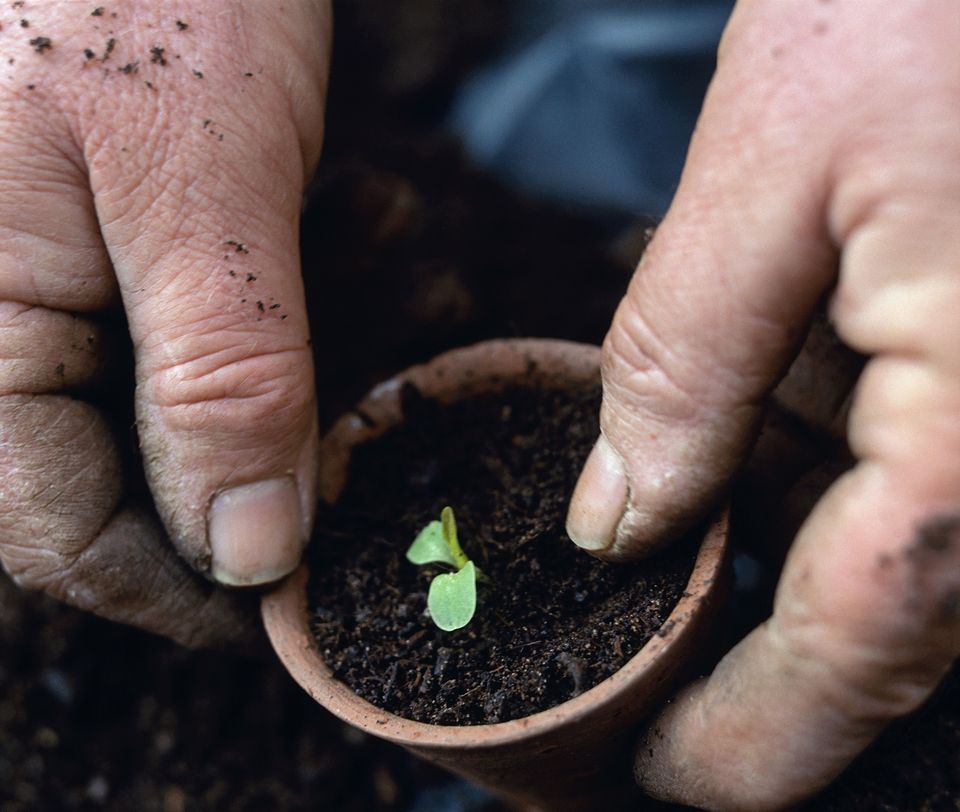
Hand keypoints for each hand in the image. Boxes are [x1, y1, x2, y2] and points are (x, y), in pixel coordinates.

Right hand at [0, 1, 329, 646]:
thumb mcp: (201, 186)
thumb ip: (218, 379)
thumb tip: (243, 545)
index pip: (58, 532)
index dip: (180, 584)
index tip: (287, 599)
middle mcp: (0, 313)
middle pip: (123, 467)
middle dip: (262, 448)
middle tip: (370, 426)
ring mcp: (60, 266)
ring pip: (183, 384)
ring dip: (300, 349)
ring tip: (390, 259)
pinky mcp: (126, 223)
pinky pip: (210, 302)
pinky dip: (297, 278)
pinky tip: (369, 214)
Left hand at [567, 1, 958, 807]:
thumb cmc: (927, 1)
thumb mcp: (769, 174)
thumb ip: (686, 363)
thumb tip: (621, 521)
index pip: (868, 636)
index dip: (760, 732)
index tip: (668, 775)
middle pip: (908, 628)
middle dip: (781, 685)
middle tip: (661, 705)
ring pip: (924, 562)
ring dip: (805, 593)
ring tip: (683, 606)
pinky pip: (933, 479)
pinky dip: (841, 501)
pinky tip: (759, 486)